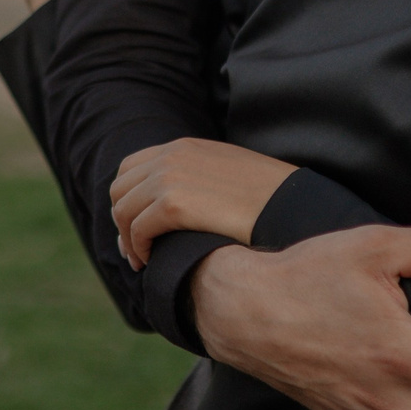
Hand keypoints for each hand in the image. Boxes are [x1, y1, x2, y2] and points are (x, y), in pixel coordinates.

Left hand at [111, 138, 295, 262]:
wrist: (291, 204)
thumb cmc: (269, 196)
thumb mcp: (228, 172)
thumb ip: (198, 176)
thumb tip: (176, 204)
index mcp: (183, 147)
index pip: (131, 168)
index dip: (127, 199)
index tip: (135, 226)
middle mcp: (171, 156)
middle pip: (120, 190)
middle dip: (122, 221)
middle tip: (134, 250)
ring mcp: (170, 177)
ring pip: (124, 212)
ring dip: (128, 240)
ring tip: (141, 261)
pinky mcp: (173, 205)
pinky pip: (138, 230)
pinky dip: (139, 249)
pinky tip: (150, 262)